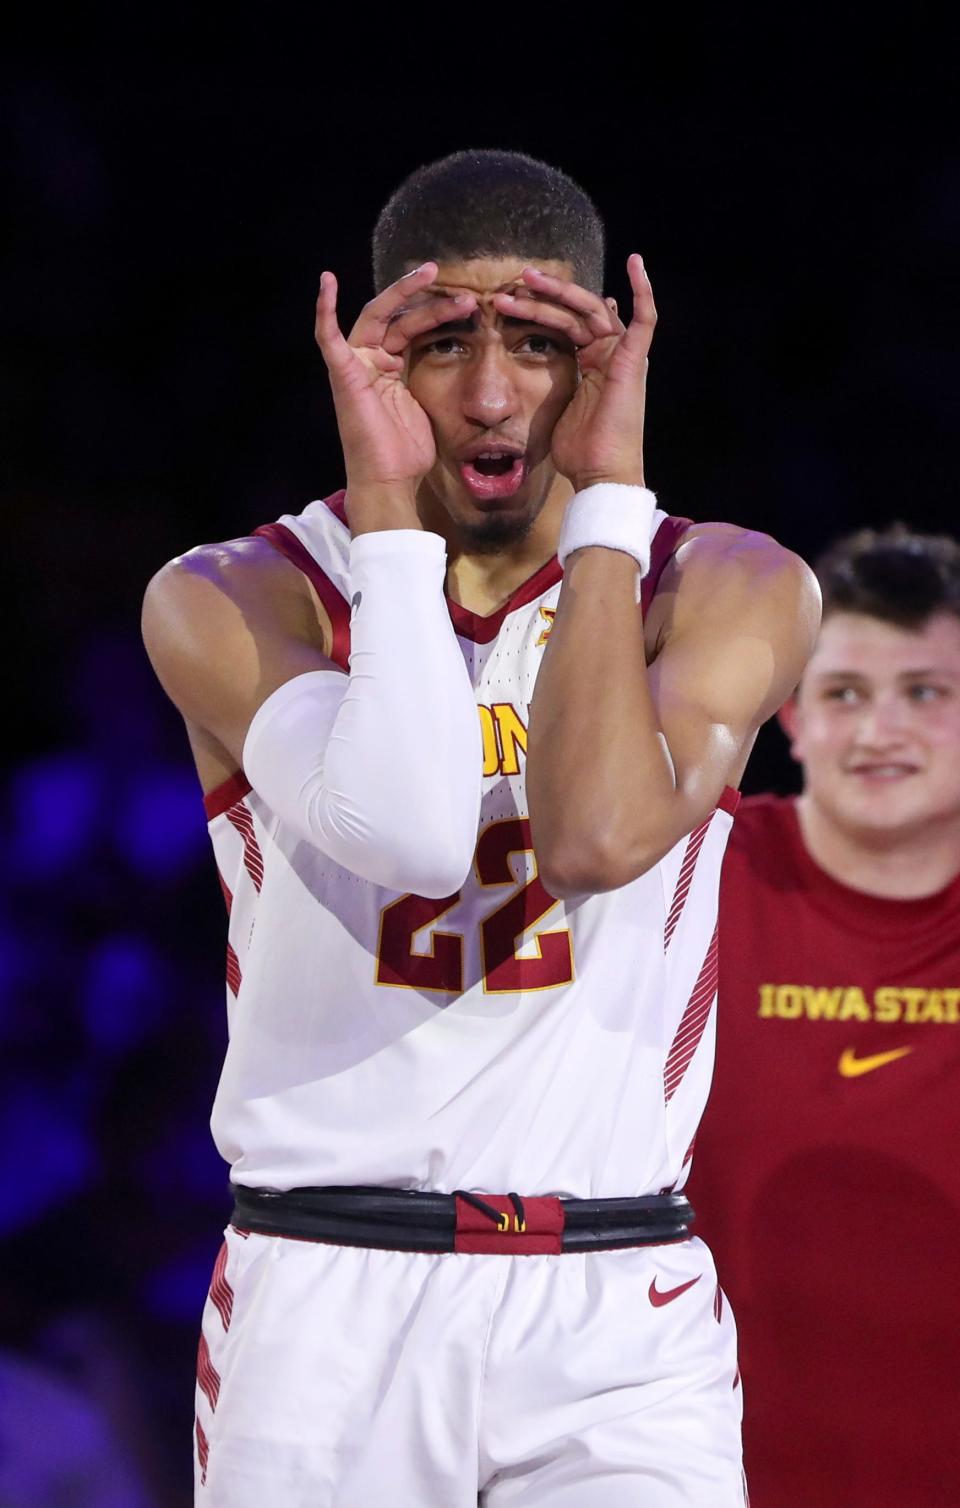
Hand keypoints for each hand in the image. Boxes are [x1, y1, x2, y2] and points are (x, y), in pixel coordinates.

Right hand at [314, 265, 476, 500]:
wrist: (389, 479)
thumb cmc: (406, 451)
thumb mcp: (427, 404)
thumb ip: (430, 377)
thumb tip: (460, 361)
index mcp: (389, 368)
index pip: (410, 327)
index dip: (436, 312)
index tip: (466, 301)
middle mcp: (370, 361)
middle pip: (397, 316)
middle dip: (426, 296)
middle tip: (456, 282)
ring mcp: (355, 365)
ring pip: (378, 316)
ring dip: (404, 292)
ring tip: (433, 273)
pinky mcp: (343, 373)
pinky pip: (327, 336)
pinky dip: (323, 308)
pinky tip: (326, 280)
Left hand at [493, 254, 655, 490]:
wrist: (599, 473)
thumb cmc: (578, 450)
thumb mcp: (556, 407)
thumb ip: (553, 382)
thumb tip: (538, 365)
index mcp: (593, 364)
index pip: (566, 324)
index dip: (538, 310)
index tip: (507, 302)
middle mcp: (609, 354)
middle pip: (575, 312)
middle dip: (544, 295)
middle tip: (514, 281)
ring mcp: (622, 355)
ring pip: (592, 309)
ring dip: (560, 291)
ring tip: (526, 278)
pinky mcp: (633, 360)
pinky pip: (646, 319)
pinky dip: (643, 290)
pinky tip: (635, 261)